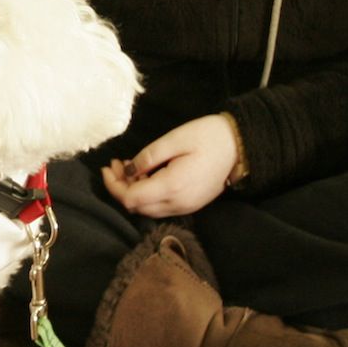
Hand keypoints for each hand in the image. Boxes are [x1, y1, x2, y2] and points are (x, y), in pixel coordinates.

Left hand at [100, 114, 237, 218]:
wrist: (240, 146)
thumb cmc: (207, 137)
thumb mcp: (173, 140)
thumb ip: (147, 157)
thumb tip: (127, 170)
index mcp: (172, 187)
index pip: (131, 199)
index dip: (113, 186)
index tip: (106, 168)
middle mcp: (178, 203)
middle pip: (137, 208)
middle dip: (120, 188)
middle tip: (115, 165)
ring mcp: (186, 207)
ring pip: (148, 209)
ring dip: (133, 192)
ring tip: (127, 167)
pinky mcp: (191, 204)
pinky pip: (161, 206)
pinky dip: (147, 194)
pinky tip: (145, 175)